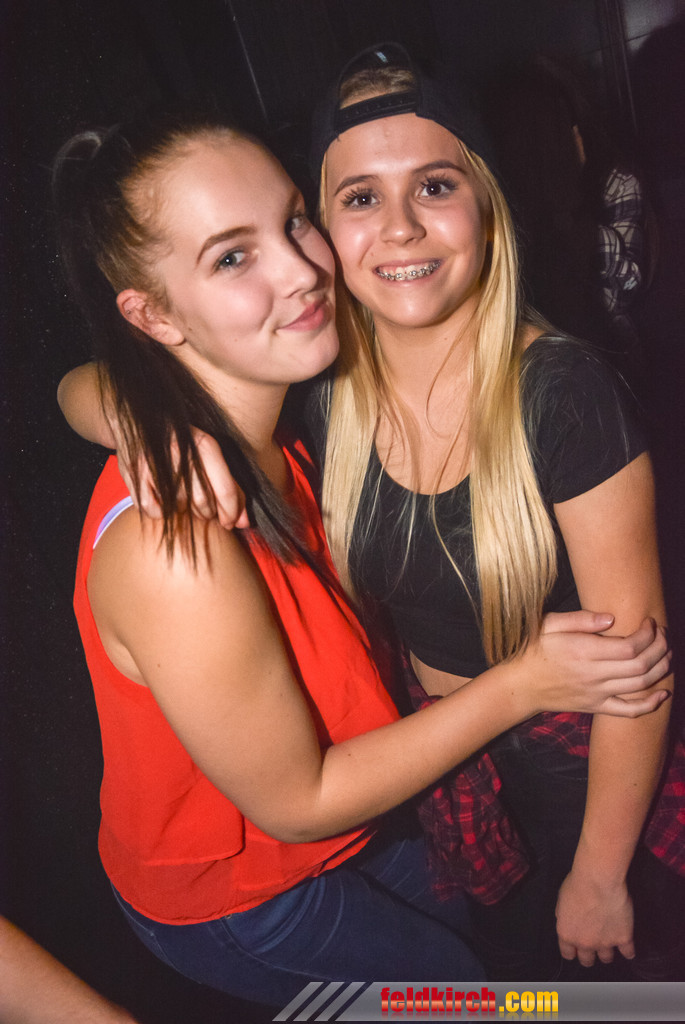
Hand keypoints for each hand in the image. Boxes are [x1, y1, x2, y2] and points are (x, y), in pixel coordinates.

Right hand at [116, 428, 248, 528]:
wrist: (140, 420)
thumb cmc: (185, 444)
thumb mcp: (211, 456)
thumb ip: (231, 487)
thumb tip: (244, 523)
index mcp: (204, 443)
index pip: (225, 490)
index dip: (231, 513)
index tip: (230, 523)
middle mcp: (180, 451)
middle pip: (203, 502)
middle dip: (208, 512)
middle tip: (204, 507)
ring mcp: (155, 463)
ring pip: (180, 507)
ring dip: (184, 508)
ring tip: (181, 492)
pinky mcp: (135, 475)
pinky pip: (155, 512)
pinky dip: (161, 510)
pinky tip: (162, 494)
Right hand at [524, 611, 670, 716]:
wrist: (520, 685)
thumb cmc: (532, 649)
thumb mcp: (548, 624)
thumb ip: (580, 619)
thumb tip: (611, 617)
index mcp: (583, 651)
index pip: (630, 646)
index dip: (648, 634)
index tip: (650, 622)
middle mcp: (593, 674)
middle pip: (641, 665)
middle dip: (660, 648)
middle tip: (663, 635)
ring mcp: (596, 693)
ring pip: (640, 685)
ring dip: (661, 669)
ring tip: (666, 653)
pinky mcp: (596, 706)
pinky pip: (629, 711)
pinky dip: (650, 704)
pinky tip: (663, 694)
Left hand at [556, 868, 634, 965]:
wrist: (598, 879)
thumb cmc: (578, 884)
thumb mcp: (561, 899)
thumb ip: (563, 916)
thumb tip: (566, 920)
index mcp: (567, 933)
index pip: (568, 954)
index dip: (573, 951)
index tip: (576, 948)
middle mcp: (585, 943)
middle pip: (587, 961)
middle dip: (589, 955)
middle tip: (593, 945)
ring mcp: (605, 943)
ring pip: (606, 959)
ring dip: (607, 952)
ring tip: (609, 943)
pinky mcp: (623, 938)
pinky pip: (628, 953)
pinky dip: (628, 951)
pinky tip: (628, 949)